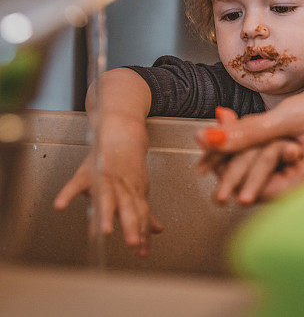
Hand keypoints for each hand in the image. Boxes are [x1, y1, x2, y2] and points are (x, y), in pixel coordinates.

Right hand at [53, 115, 161, 256]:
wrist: (122, 136)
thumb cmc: (129, 167)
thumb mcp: (138, 190)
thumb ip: (145, 212)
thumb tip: (157, 231)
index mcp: (135, 193)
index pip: (140, 215)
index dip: (142, 233)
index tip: (142, 252)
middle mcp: (123, 187)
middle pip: (128, 208)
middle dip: (131, 226)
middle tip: (132, 244)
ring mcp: (106, 178)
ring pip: (107, 197)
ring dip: (105, 213)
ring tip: (103, 232)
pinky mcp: (88, 171)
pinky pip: (76, 183)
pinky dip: (68, 193)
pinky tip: (60, 205)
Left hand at [196, 74, 303, 199]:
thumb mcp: (288, 115)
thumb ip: (247, 132)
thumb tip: (208, 140)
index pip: (257, 191)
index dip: (228, 174)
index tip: (205, 156)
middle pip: (259, 182)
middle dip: (232, 158)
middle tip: (214, 132)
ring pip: (266, 171)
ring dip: (245, 149)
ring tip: (228, 121)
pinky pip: (278, 162)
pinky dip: (261, 145)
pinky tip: (247, 126)